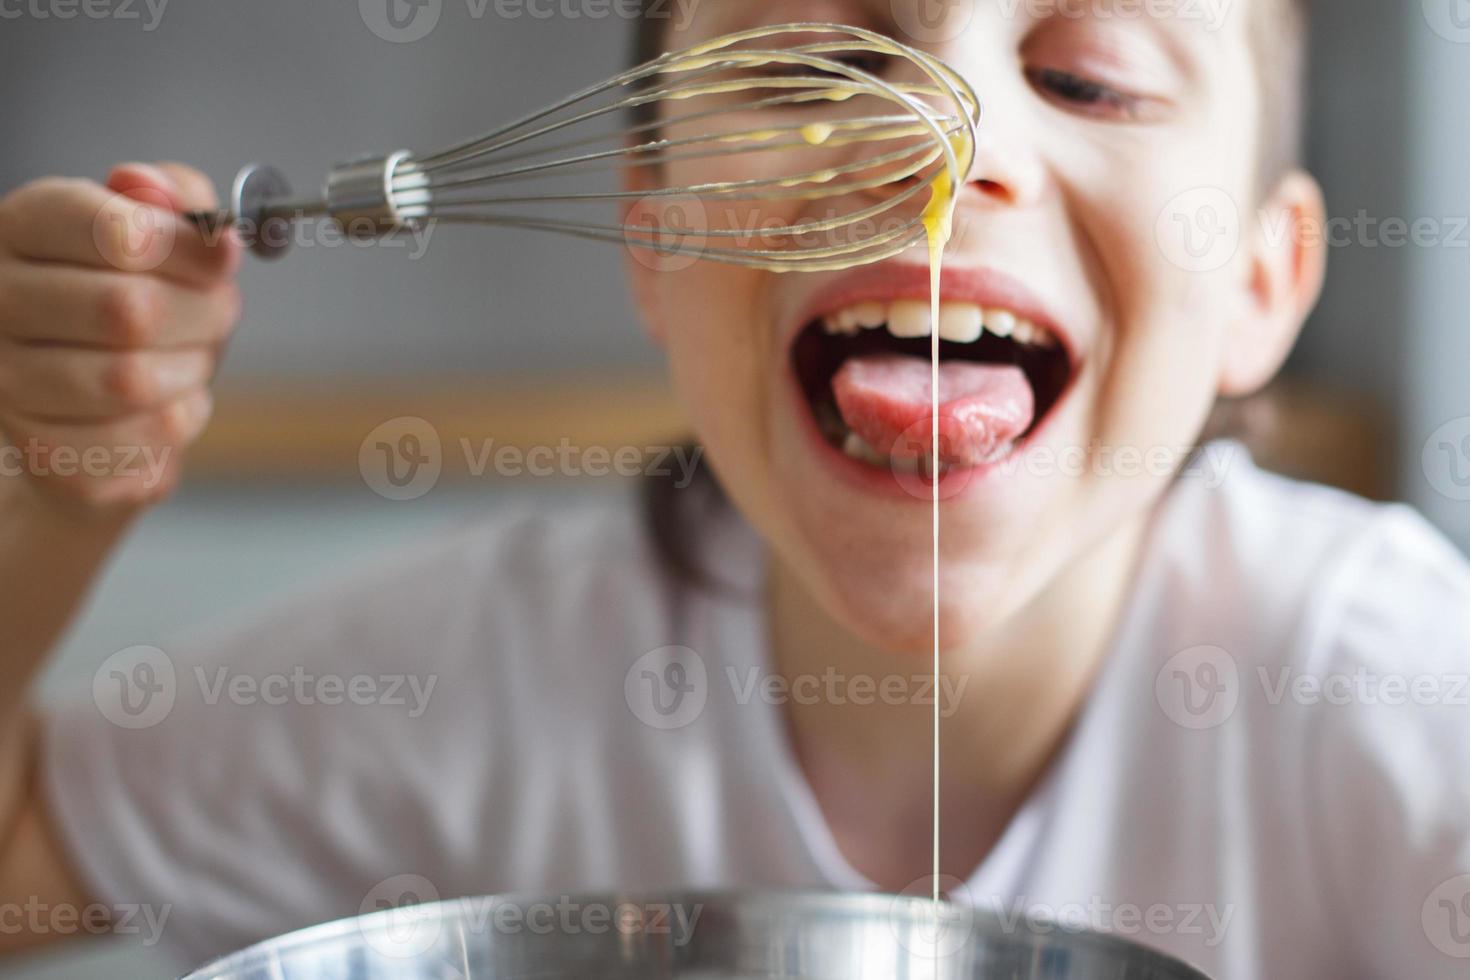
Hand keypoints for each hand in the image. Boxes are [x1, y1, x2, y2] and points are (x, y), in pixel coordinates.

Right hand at [0, 162, 242, 514]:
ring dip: (190, 370)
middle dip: (202, 315)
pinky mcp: (47, 450)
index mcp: (26, 228)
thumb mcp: (167, 233)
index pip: (98, 224)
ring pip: (130, 381)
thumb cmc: (143, 299)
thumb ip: (177, 198)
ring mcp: (10, 381)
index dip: (180, 243)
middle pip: (129, 308)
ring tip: (188, 359)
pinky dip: (179, 421)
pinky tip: (169, 403)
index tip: (222, 257)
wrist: (109, 397)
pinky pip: (140, 439)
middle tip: (216, 315)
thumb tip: (175, 200)